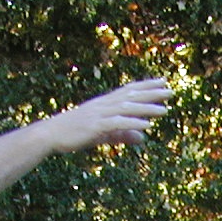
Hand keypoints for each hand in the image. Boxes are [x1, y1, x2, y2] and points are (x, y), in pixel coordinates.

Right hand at [47, 78, 173, 151]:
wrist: (51, 134)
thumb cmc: (75, 133)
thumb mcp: (103, 134)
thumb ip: (123, 135)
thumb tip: (143, 139)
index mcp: (105, 103)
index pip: (129, 90)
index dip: (146, 85)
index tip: (163, 81)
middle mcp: (104, 105)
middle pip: (131, 96)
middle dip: (151, 93)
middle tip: (171, 90)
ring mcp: (99, 114)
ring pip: (127, 108)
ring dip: (147, 108)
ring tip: (165, 109)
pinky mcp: (96, 127)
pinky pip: (118, 124)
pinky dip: (133, 123)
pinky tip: (147, 126)